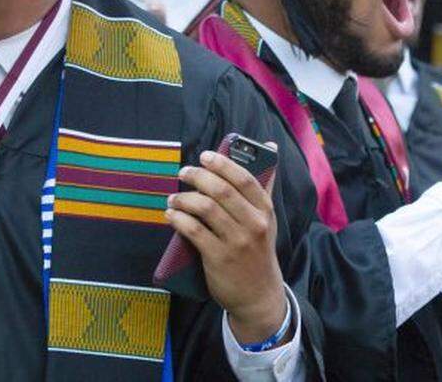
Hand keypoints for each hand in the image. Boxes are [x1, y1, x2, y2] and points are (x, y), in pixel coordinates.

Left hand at [165, 146, 286, 343]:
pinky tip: (171, 215)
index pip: (245, 179)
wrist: (259, 295)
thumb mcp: (268, 218)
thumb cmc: (258, 250)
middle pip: (221, 190)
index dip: (223, 164)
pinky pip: (194, 231)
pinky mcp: (219, 258)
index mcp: (265, 210)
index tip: (205, 156)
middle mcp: (254, 224)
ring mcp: (237, 242)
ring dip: (184, 198)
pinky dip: (179, 219)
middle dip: (197, 177)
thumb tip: (270, 146)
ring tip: (173, 198)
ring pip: (205, 208)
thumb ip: (265, 185)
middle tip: (183, 173)